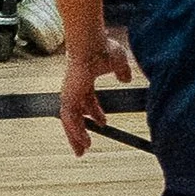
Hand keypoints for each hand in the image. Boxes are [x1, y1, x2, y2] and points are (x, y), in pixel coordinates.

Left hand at [58, 28, 133, 155]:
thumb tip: (126, 79)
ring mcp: (69, 92)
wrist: (90, 44)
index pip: (88, 100)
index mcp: (84, 79)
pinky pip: (69, 119)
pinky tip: (82, 142)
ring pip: (69, 120)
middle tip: (85, 146)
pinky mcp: (68, 97)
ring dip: (75, 136)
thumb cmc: (102, 47)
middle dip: (80, 130)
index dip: (95, 112)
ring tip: (82, 151)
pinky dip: (74, 132)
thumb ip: (122, 71)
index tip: (103, 123)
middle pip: (76, 114)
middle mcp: (74, 87)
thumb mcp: (118, 61)